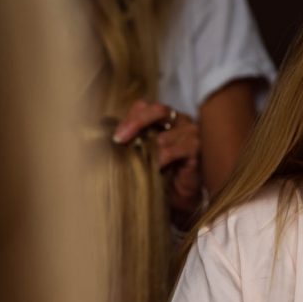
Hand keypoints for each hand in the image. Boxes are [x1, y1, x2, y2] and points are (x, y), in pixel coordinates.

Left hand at [113, 99, 201, 224]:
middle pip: (158, 110)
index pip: (145, 106)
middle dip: (136, 123)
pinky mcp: (196, 148)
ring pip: (164, 135)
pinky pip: (174, 150)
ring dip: (147, 150)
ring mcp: (191, 132)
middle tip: (119, 139)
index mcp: (165, 116)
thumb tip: (107, 136)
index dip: (129, 118)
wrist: (176, 195)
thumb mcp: (140, 152)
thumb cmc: (158, 171)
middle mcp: (180, 119)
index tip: (115, 136)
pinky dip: (160, 160)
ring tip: (137, 162)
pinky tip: (153, 169)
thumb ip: (130, 139)